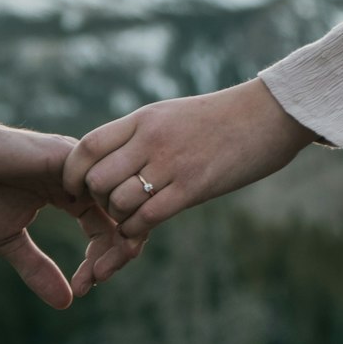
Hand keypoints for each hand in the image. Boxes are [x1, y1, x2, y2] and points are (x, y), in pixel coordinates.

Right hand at [0, 122, 143, 308]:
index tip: (83, 288)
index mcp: (69, 195)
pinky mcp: (71, 156)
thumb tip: (67, 304)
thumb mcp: (10, 242)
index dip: (101, 261)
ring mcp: (80, 166)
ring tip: (100, 269)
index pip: (104, 229)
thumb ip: (39, 269)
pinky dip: (107, 216)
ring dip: (116, 240)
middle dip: (117, 254)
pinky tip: (94, 242)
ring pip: (119, 203)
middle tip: (98, 280)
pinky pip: (105, 185)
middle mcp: (81, 180)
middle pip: (121, 217)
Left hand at [62, 79, 318, 292]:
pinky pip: (148, 216)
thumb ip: (142, 135)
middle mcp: (151, 140)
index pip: (88, 146)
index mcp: (143, 119)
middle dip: (97, 200)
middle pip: (97, 179)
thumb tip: (115, 158)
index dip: (72, 172)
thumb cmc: (223, 118)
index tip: (75, 188)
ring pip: (119, 201)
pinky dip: (137, 229)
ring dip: (119, 217)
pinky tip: (142, 228)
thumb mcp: (173, 116)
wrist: (270, 114)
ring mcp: (172, 163)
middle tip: (109, 207)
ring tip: (131, 217)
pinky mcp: (194, 186)